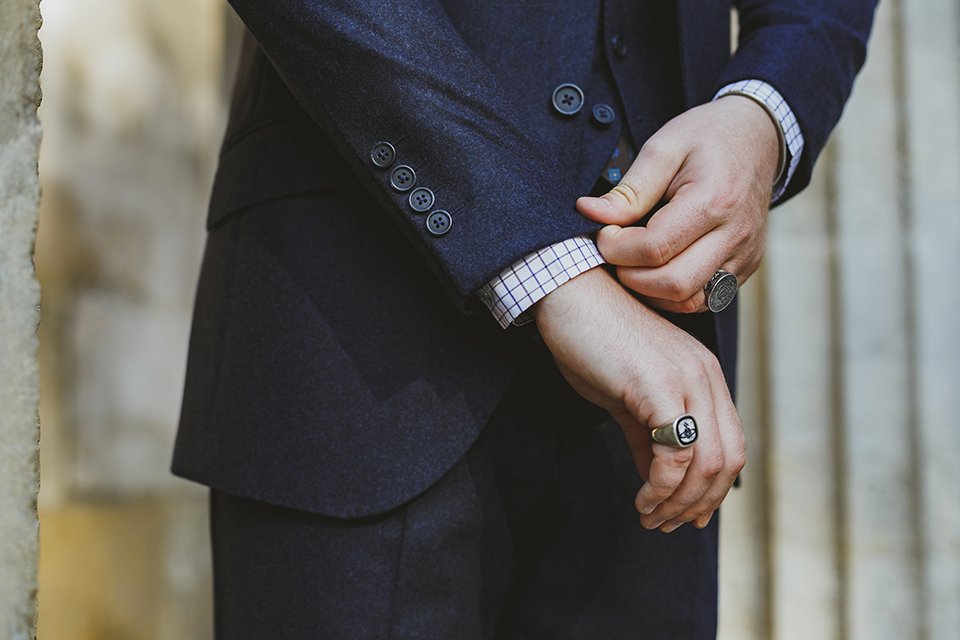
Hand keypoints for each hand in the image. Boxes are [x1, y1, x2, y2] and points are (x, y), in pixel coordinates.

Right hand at [533, 267, 745, 531]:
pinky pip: (676, 456)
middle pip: (727, 462)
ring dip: (678, 504)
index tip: (686, 518)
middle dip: (697, 506)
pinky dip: (661, 488)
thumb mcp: (626, 398)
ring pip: (706, 465)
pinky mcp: (660, 386)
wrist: (568, 296)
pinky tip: (641, 499)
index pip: (731, 447)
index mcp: (705, 377)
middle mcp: (706, 377)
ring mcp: (687, 379)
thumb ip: (647, 438)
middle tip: (664, 526)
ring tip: (649, 519)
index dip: (712, 491)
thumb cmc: (591, 341)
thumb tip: (656, 482)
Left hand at [576, 95, 779, 312]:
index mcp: (715, 199)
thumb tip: (588, 213)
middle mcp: (735, 234)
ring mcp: (745, 256)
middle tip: (615, 252)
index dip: (617, 248)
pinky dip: (672, 295)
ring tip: (632, 263)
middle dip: (630, 276)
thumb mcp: (663, 148)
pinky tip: (656, 270)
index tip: (604, 232)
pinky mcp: (746, 269)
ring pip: (690, 301)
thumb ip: (628, 189)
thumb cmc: (706, 138)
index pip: (655, 248)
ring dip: (650, 291)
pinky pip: (705, 300)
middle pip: (673, 283)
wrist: (758, 138)